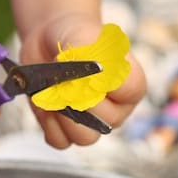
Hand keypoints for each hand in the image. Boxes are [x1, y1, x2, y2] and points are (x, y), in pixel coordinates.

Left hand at [19, 12, 146, 147]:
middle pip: (104, 121)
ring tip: (54, 92)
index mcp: (130, 85)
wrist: (50, 39)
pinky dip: (49, 123)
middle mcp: (116, 109)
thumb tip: (92, 80)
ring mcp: (93, 123)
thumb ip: (88, 55)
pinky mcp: (67, 129)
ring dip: (63, 115)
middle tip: (63, 78)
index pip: (130, 93)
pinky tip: (46, 103)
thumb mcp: (83, 37)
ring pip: (84, 137)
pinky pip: (60, 140)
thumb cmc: (75, 36)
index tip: (86, 69)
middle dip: (77, 99)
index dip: (103, 82)